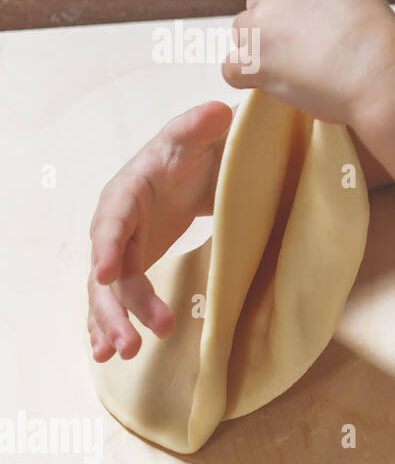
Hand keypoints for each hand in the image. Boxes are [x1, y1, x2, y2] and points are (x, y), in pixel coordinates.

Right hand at [87, 101, 232, 360]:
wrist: (194, 163)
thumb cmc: (192, 148)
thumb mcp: (197, 134)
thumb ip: (202, 124)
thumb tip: (220, 109)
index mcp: (126, 192)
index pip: (112, 219)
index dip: (106, 244)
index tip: (106, 272)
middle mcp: (115, 224)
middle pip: (106, 268)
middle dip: (114, 305)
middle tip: (129, 340)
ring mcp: (120, 248)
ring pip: (108, 291)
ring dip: (113, 322)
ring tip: (124, 354)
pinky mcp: (130, 265)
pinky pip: (116, 298)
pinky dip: (113, 323)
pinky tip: (113, 353)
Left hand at [221, 0, 394, 125]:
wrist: (388, 80)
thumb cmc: (383, 49)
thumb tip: (297, 17)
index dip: (294, 11)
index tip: (314, 32)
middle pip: (258, 4)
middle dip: (274, 28)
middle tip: (305, 54)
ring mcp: (264, 21)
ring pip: (243, 34)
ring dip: (262, 53)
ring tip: (297, 72)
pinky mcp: (254, 58)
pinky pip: (232, 69)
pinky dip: (249, 80)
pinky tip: (275, 85)